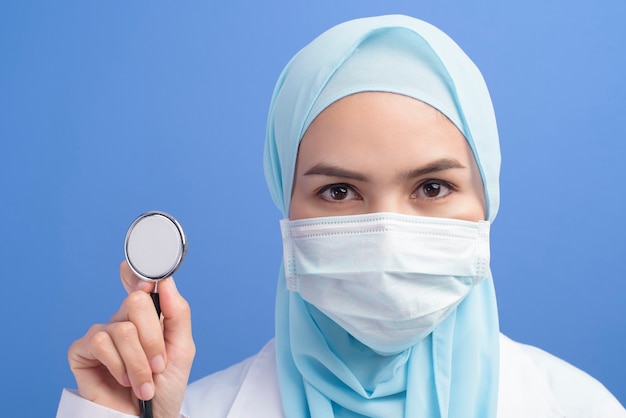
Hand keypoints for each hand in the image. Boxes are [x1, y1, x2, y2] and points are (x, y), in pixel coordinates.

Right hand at [68, 261, 195, 416]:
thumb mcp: (182, 348)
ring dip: (138, 362)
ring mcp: (102, 333)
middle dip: (153, 339)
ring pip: (121, 328)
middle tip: (158, 364)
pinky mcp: (81, 350)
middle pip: (136, 301)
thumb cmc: (165, 386)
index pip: (139, 283)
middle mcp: (122, 320)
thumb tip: (166, 282)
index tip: (149, 280)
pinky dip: (118, 365)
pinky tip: (122, 379)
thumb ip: (178, 313)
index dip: (140, 274)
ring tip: (144, 383)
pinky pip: (100, 342)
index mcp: (147, 316)